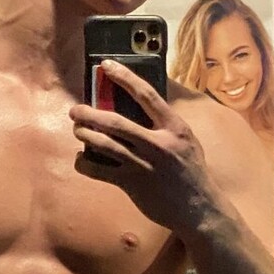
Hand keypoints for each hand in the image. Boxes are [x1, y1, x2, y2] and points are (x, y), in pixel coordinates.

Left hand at [69, 59, 220, 234]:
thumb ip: (165, 123)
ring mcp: (144, 165)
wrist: (198, 208)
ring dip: (84, 134)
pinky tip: (82, 159)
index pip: (146, 94)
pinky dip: (84, 163)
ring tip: (77, 130)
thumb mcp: (186, 140)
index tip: (106, 65)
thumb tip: (139, 103)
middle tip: (75, 110)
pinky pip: (99, 170)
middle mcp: (158, 144)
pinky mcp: (132, 184)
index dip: (124, 77)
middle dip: (88, 113)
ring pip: (103, 144)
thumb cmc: (190, 171)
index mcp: (175, 127)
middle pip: (114, 121)